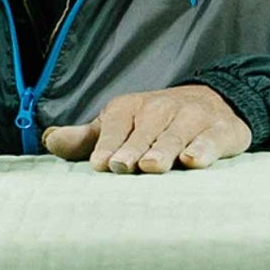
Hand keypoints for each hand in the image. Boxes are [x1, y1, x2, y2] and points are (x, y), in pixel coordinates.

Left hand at [43, 85, 249, 173]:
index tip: (100, 164)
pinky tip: (194, 160)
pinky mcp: (220, 130)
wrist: (213, 103)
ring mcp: (192, 117)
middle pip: (144, 132)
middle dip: (132, 149)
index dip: (108, 144)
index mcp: (129, 107)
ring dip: (163, 150)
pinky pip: (211, 140)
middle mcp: (160, 109)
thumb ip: (86, 138)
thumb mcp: (118, 125)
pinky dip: (203, 149)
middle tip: (122, 166)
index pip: (116, 125)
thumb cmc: (153, 123)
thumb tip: (49, 141)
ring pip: (175, 135)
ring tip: (152, 165)